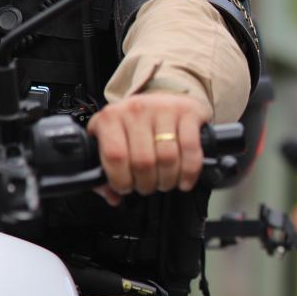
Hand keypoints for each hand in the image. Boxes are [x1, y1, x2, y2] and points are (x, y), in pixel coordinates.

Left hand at [88, 93, 211, 205]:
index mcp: (111, 117)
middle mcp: (136, 109)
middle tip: (147, 187)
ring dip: (168, 181)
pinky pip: (191, 149)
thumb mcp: (113, 140)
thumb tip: (113, 197)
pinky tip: (185, 181)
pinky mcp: (188, 112)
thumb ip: (106, 171)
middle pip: (143, 161)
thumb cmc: (136, 125)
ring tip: (165, 184)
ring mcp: (164, 109)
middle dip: (146, 184)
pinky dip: (189, 172)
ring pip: (168, 158)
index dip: (120, 179)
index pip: (114, 156)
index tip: (125, 188)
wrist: (162, 98)